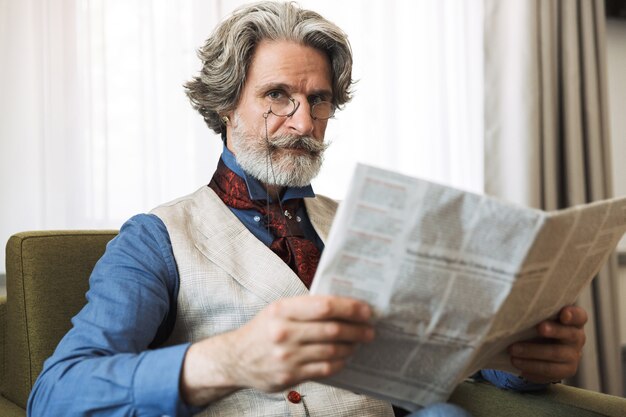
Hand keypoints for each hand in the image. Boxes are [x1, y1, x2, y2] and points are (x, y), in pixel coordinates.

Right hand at [180, 295, 373, 404]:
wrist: (235, 359)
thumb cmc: (263, 330)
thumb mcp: (278, 310)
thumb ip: (306, 308)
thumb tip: (343, 305)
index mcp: (282, 310)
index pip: (324, 306)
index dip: (350, 307)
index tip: (366, 310)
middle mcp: (284, 332)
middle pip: (332, 329)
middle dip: (357, 329)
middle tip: (369, 329)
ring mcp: (287, 356)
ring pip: (332, 351)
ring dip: (351, 346)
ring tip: (359, 342)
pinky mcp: (290, 376)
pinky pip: (325, 369)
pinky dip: (340, 362)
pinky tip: (345, 356)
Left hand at [508, 305, 586, 383]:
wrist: (548, 350)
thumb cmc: (542, 327)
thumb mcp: (542, 318)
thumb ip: (537, 313)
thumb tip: (515, 309)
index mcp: (574, 321)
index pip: (579, 316)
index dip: (572, 315)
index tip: (564, 314)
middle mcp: (577, 338)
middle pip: (568, 334)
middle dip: (553, 331)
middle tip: (539, 328)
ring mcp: (573, 356)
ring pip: (555, 354)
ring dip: (532, 353)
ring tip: (513, 352)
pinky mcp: (566, 371)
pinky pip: (549, 372)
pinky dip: (532, 369)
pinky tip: (519, 366)